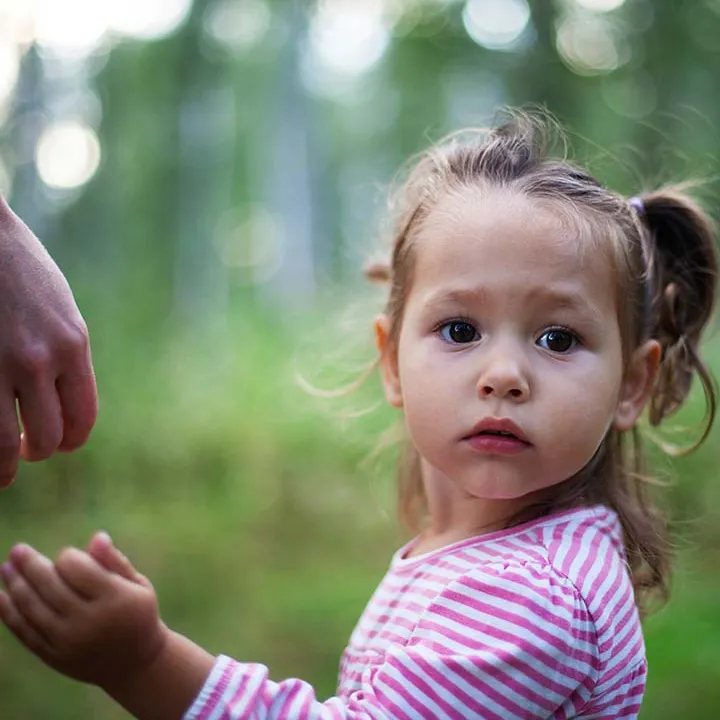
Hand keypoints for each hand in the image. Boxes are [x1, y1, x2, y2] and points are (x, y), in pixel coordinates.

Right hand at [0, 197, 97, 485]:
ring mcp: (0, 362)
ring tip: (1, 468)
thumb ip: (64, 354)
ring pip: (4, 443)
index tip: (55, 444)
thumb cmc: (18, 268)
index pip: (82, 418)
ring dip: (2, 464)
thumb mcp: (59, 309)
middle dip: (35, 453)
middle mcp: (40, 358)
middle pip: (47, 437)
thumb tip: (60, 398)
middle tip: (23, 454)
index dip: (68, 441)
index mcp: (73, 345)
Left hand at [0, 534, 167, 689]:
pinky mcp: (54, 656)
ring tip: (5, 567)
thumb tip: (97, 537)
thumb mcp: (137, 584)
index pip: (78, 568)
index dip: (68, 556)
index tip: (70, 556)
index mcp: (114, 598)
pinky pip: (26, 631)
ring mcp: (68, 641)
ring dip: (16, 585)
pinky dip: (9, 613)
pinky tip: (0, 595)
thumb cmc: (137, 613)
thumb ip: (115, 561)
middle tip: (17, 549)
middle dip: (31, 564)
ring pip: (33, 608)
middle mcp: (89, 620)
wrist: (134, 663)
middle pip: (51, 586)